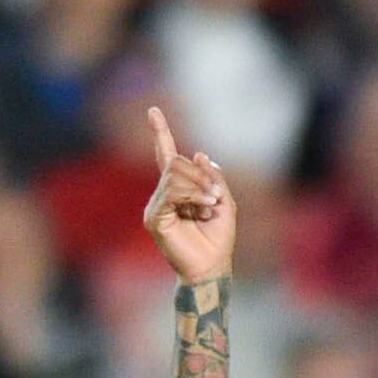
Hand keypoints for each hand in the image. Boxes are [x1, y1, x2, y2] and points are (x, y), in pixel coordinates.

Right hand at [145, 107, 236, 285]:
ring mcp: (156, 206)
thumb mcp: (225, 201)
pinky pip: (172, 192)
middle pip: (175, 163)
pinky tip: (204, 209)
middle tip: (215, 196)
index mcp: (178, 189)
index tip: (153, 111)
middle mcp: (163, 195)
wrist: (212, 266)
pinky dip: (193, 196)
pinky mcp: (154, 218)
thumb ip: (212, 177)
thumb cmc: (218, 238)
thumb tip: (198, 154)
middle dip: (200, 175)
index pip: (165, 156)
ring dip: (199, 187)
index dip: (160, 133)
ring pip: (174, 175)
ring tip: (210, 206)